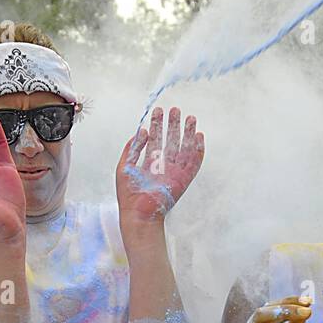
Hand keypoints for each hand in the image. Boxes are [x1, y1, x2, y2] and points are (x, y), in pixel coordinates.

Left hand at [117, 107, 204, 226]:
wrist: (138, 212)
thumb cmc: (128, 195)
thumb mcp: (123, 166)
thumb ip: (131, 149)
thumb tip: (140, 132)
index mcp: (150, 162)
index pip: (156, 139)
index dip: (157, 125)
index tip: (158, 111)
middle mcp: (164, 166)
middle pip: (171, 140)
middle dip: (173, 125)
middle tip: (175, 110)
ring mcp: (175, 172)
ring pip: (184, 148)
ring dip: (188, 133)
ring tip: (190, 118)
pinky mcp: (183, 179)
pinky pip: (193, 162)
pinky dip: (197, 150)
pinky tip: (199, 136)